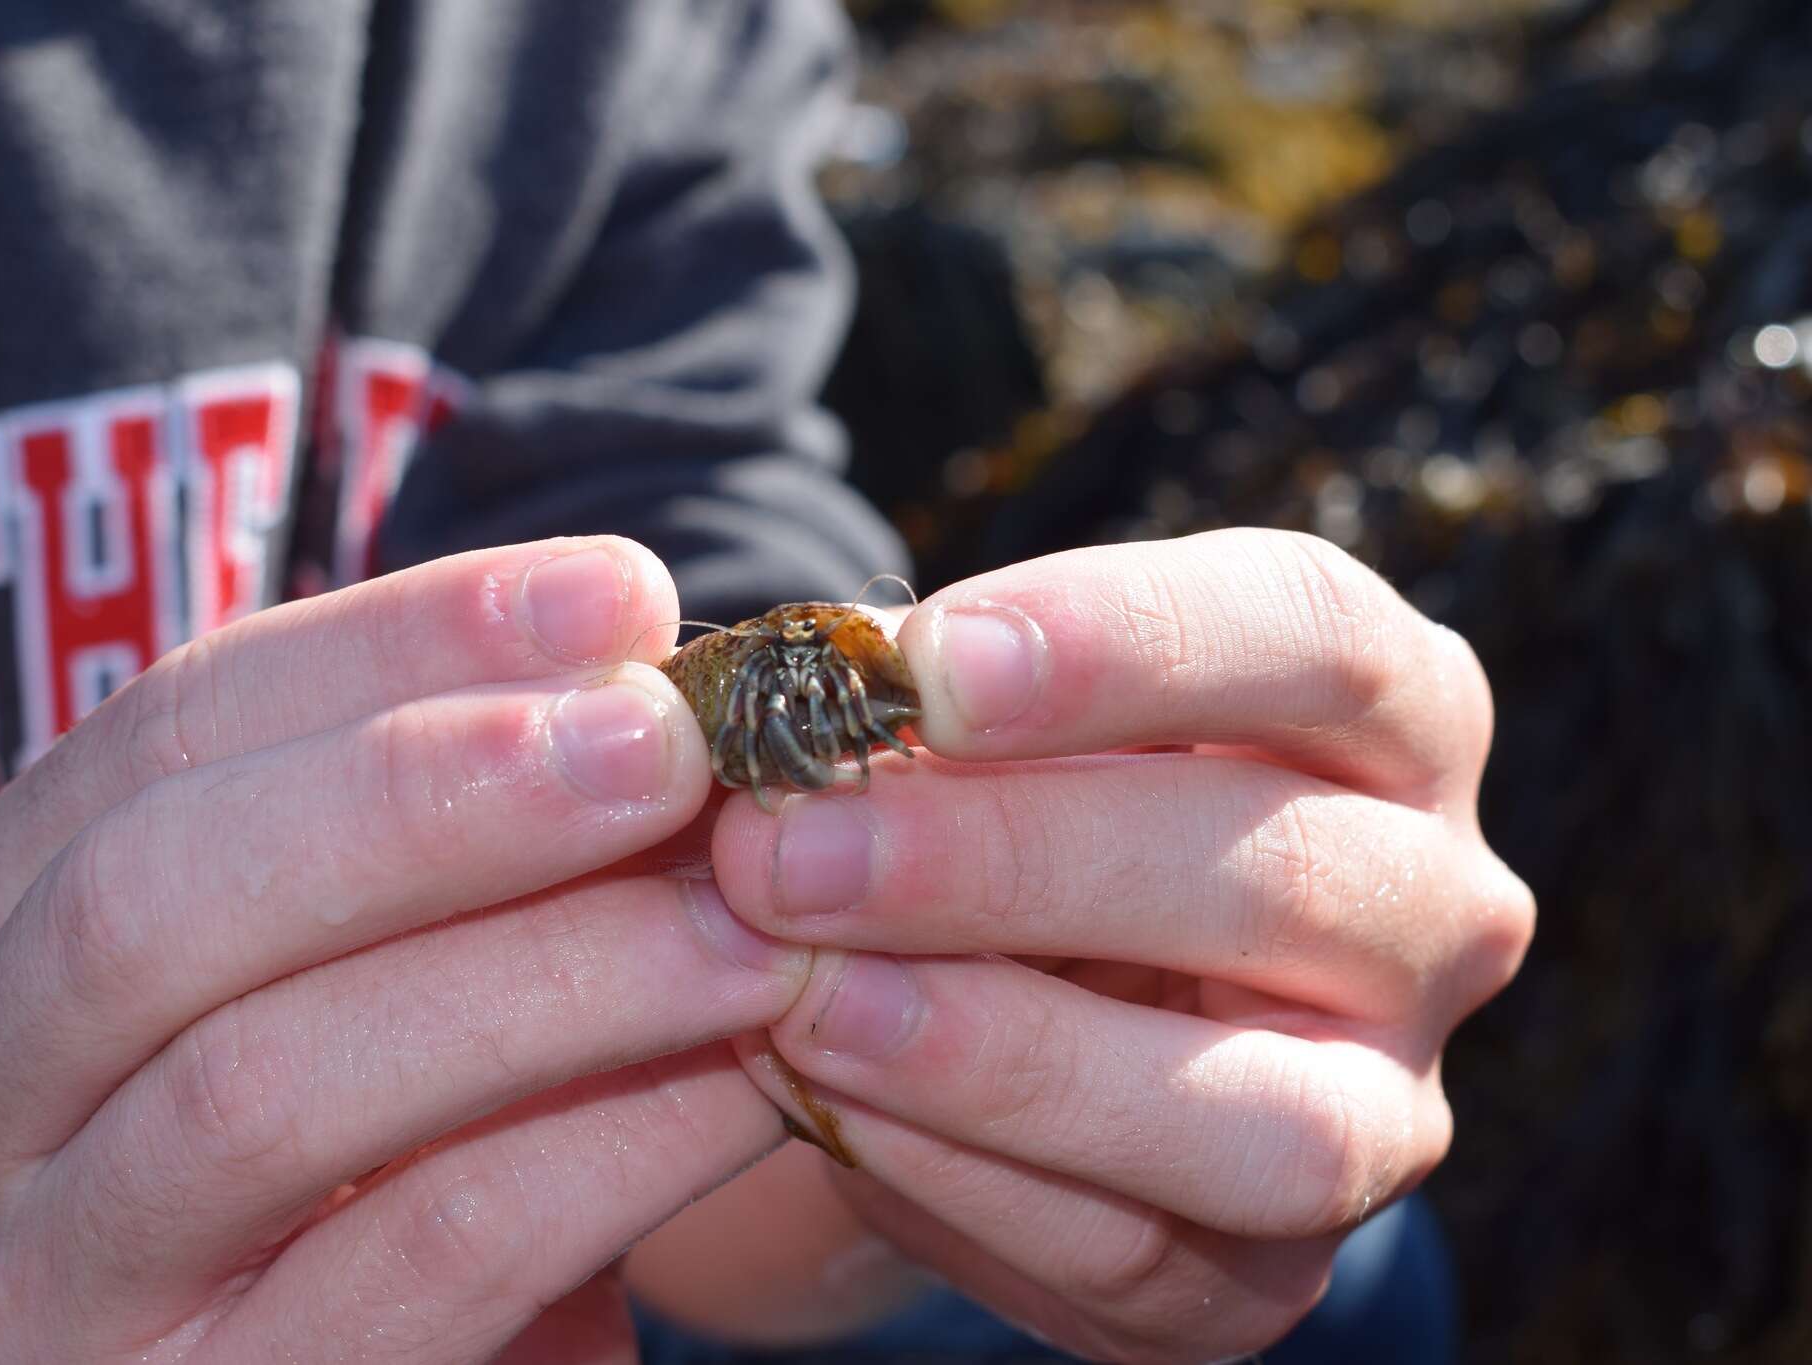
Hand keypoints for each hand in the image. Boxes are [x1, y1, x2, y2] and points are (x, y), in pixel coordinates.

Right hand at [0, 537, 812, 1363]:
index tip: (621, 596)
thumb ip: (481, 808)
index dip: (406, 643)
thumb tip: (638, 646)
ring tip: (751, 918)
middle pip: (156, 898)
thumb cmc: (441, 1114)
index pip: (173, 729)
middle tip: (669, 744)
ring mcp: (59, 1285)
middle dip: (431, 796)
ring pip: (265, 1089)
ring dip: (548, 974)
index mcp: (7, 924)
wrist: (453, 1349)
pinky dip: (607, 1146)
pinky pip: (417, 1257)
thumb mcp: (428, 933)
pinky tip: (754, 1075)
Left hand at [712, 529, 1534, 1362]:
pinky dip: (966, 1177)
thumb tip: (797, 703)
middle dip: (1010, 860)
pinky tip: (831, 1102)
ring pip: (1265, 1119)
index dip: (1120, 643)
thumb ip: (915, 706)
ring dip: (1004, 1056)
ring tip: (804, 1001)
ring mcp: (1381, 1105)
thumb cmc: (998, 803)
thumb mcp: (974, 725)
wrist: (990, 1004)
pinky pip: (1141, 1253)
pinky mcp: (1275, 1274)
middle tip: (791, 850)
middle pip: (1278, 873)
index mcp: (1388, 712)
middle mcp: (1432, 906)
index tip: (922, 668)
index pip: (1318, 637)